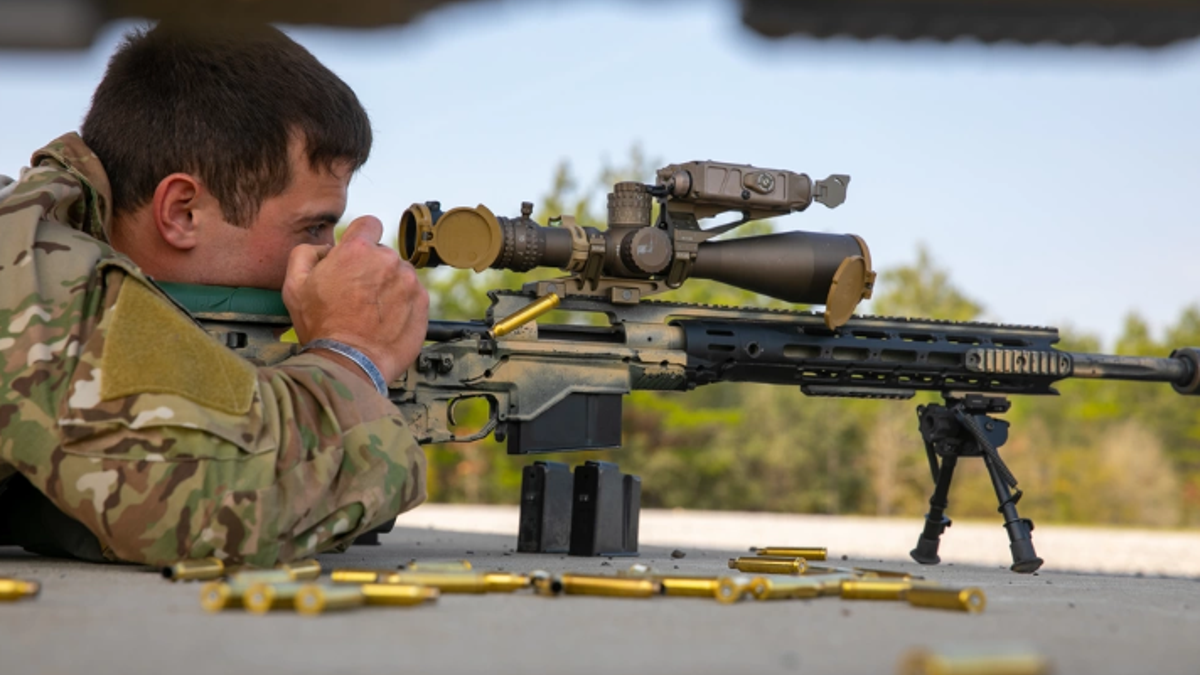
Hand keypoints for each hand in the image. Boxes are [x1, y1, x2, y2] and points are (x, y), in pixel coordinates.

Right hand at [282, 215, 428, 382]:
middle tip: (356, 294)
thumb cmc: (321, 326)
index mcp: (358, 250)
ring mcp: (408, 281)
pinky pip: (413, 294)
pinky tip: (385, 320)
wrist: (349, 363)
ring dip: (388, 286)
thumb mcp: (294, 285)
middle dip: (372, 267)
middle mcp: (388, 260)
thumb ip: (306, 253)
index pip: (369, 224)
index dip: (360, 237)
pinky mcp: (422, 303)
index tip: (356, 254)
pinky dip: (402, 304)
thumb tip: (324, 249)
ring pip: (399, 274)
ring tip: (370, 311)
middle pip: (383, 253)